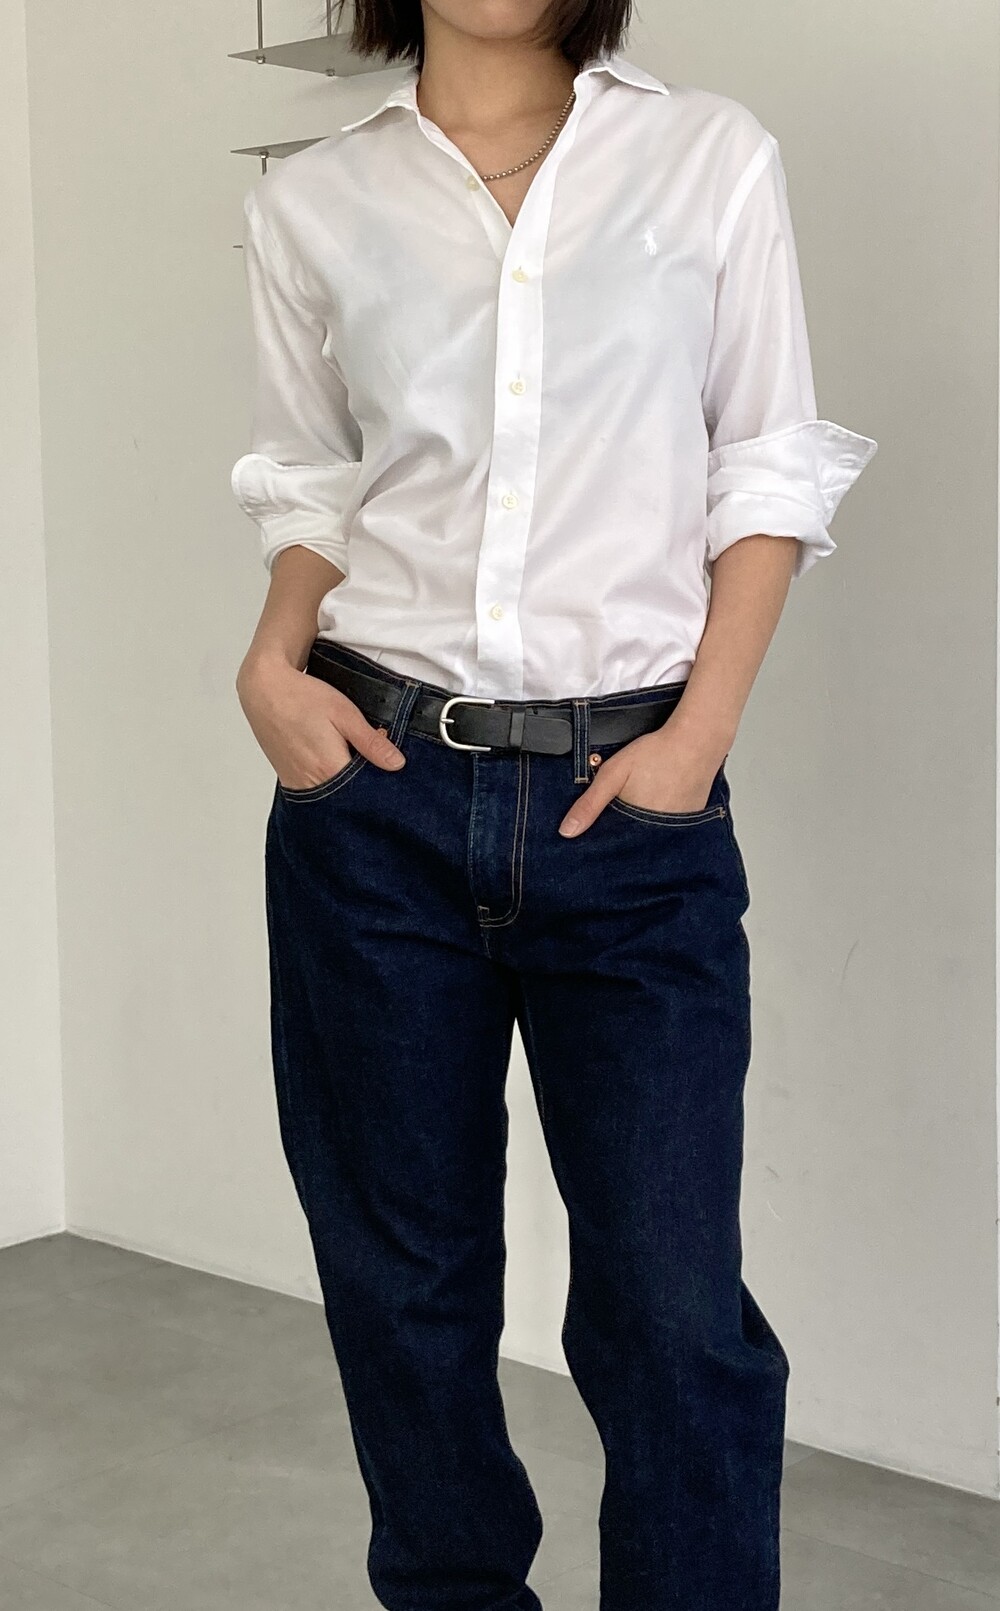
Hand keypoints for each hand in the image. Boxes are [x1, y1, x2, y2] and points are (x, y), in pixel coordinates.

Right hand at [236, 651, 405, 789]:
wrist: (264, 690)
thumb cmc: (302, 697)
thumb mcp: (345, 714)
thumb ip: (370, 742)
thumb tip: (396, 763)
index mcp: (330, 769)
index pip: (367, 790)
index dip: (381, 779)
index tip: (388, 764)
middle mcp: (312, 783)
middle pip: (349, 796)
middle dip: (364, 781)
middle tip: (367, 755)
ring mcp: (298, 783)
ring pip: (333, 794)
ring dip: (346, 780)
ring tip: (347, 753)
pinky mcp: (289, 779)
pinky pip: (316, 789)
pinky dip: (329, 779)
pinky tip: (332, 759)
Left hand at [557, 727, 725, 836]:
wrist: (696, 742)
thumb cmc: (655, 754)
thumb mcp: (613, 774)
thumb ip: (590, 804)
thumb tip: (567, 832)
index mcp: (635, 827)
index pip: (612, 846)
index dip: (602, 840)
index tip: (595, 835)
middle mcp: (657, 836)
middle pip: (632, 844)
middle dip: (621, 834)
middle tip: (623, 809)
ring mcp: (676, 831)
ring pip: (650, 838)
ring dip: (642, 828)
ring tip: (643, 801)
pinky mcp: (690, 822)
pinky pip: (669, 829)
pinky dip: (660, 822)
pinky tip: (658, 801)